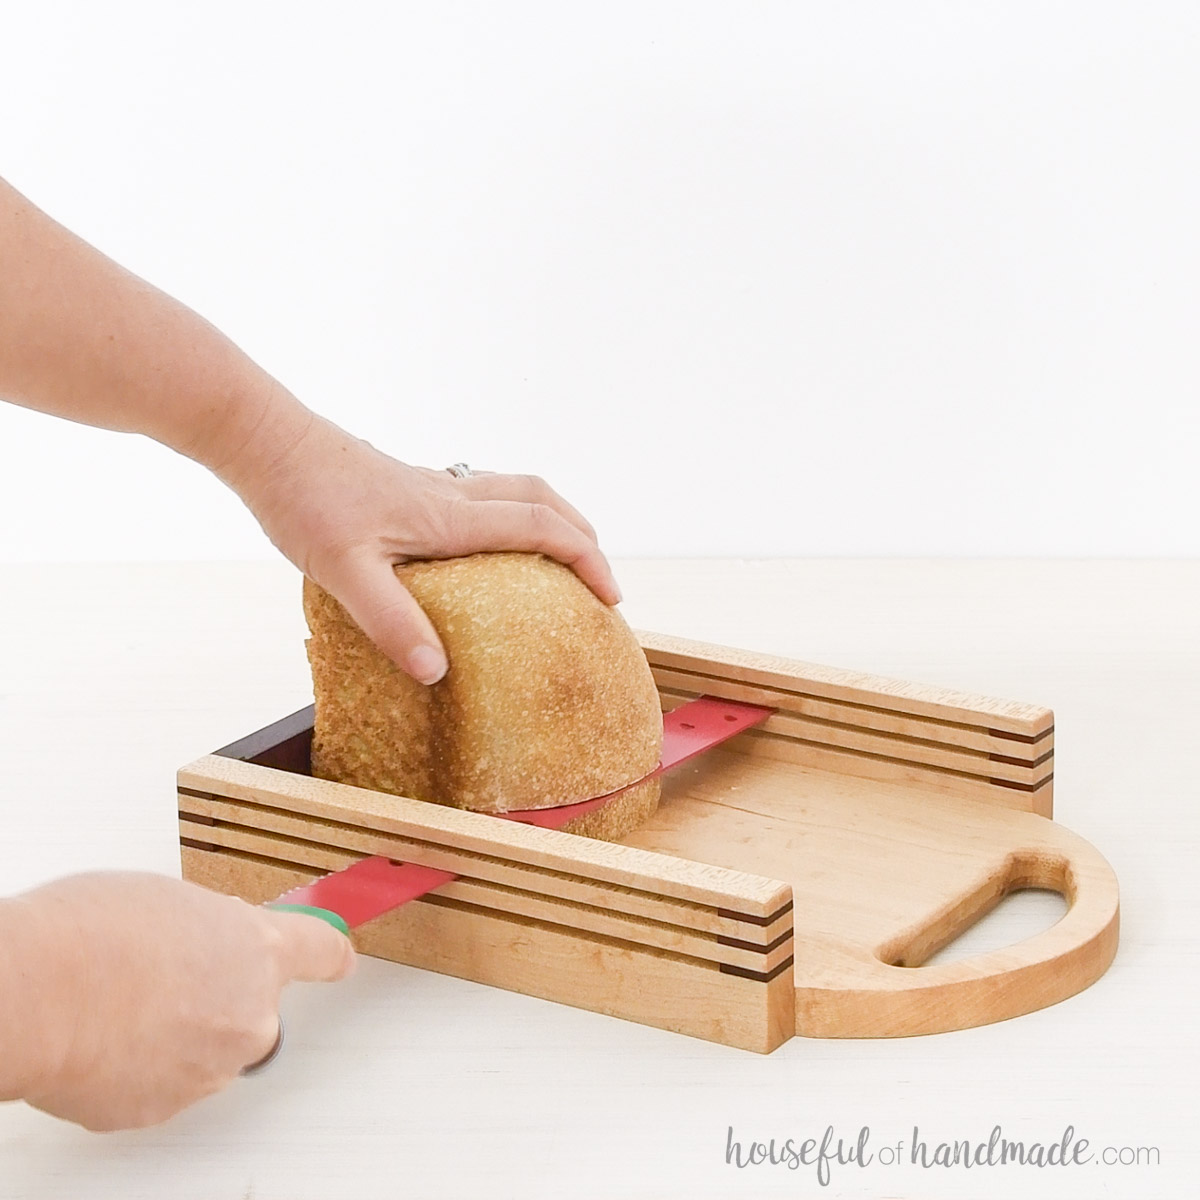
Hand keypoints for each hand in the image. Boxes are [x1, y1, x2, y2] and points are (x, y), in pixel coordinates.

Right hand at [5, 872, 353, 1130]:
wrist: (35, 993)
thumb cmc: (91, 934)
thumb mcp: (171, 900)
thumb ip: (209, 927)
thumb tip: (204, 942)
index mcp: (257, 950)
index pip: (320, 950)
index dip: (331, 953)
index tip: (342, 957)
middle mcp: (249, 1015)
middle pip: (250, 1007)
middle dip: (215, 995)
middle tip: (158, 976)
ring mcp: (209, 1067)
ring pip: (203, 1047)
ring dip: (175, 1030)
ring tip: (118, 1003)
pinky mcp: (164, 1107)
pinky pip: (161, 1080)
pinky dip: (138, 1065)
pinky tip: (104, 1037)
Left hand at [227, 409, 621, 683]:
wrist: (264, 440)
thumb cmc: (302, 500)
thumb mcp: (343, 571)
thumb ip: (392, 622)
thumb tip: (439, 673)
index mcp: (448, 517)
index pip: (541, 529)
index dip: (586, 560)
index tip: (611, 597)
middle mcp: (450, 495)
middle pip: (541, 499)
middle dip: (582, 535)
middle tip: (600, 578)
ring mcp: (431, 485)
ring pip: (515, 489)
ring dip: (551, 517)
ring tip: (560, 556)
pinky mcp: (408, 483)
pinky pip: (482, 493)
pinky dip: (510, 513)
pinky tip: (484, 543)